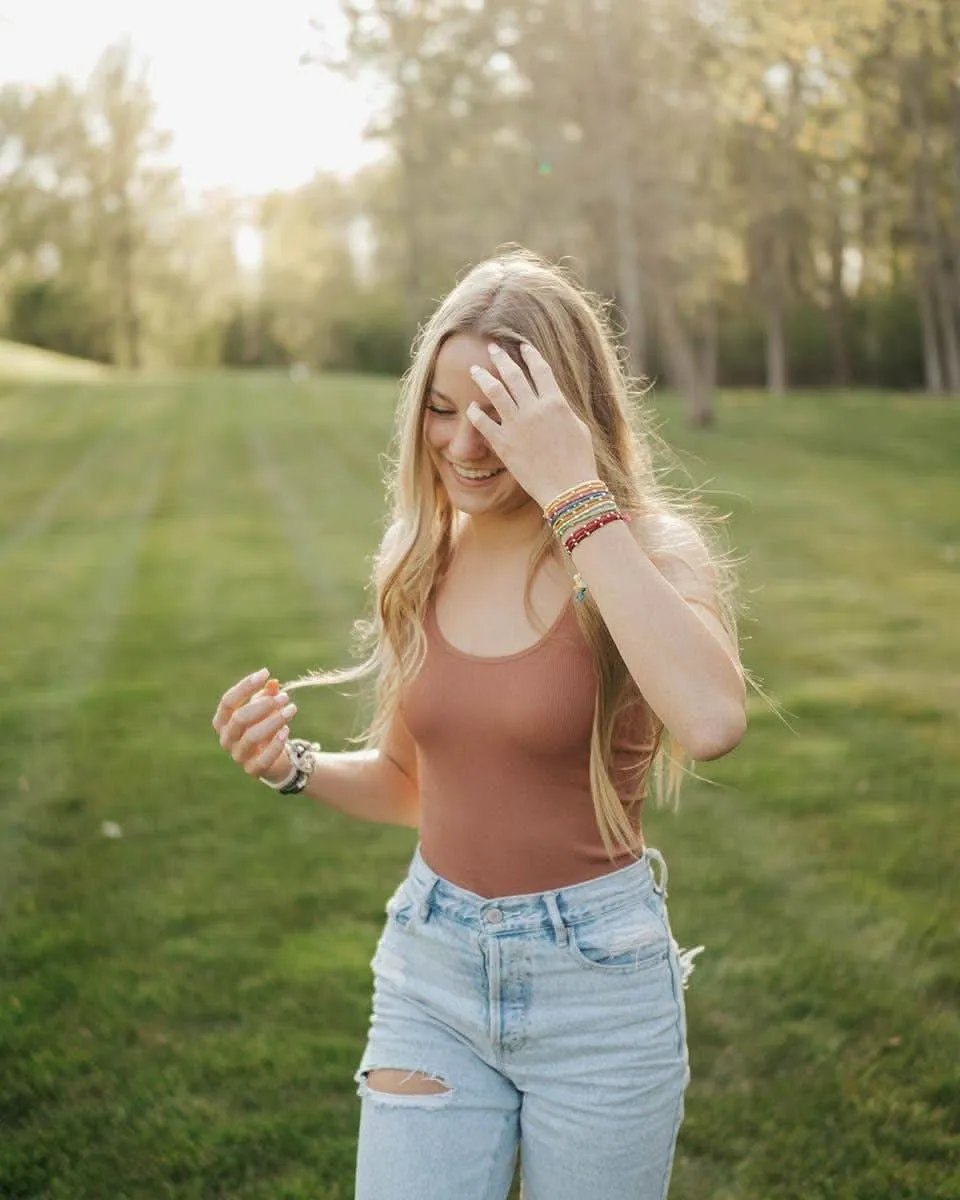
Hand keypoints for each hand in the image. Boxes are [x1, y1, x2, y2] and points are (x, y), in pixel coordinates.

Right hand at [212, 668, 296, 782]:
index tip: (265, 673)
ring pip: (252, 737)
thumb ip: (268, 695)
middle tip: (284, 697)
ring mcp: (238, 756)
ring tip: (292, 708)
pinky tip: (287, 730)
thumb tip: (273, 683)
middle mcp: (226, 739)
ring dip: (274, 720)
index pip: (228, 701)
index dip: (245, 686)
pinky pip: (263, 758)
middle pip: (239, 718)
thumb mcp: (265, 708)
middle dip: (263, 705)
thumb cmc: (264, 727)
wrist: (273, 759)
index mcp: (223, 721)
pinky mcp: (253, 770)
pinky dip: (275, 744)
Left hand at [466, 342, 598, 508]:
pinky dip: (475, 412)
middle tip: (492, 348)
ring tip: (474, 369)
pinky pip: (483, 423)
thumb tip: (552, 401)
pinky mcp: (504, 443)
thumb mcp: (578, 428)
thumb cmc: (579, 462)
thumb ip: (562, 410)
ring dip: (483, 377)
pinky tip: (471, 407)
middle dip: (501, 358)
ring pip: (495, 392)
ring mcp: (517, 425)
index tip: (522, 346)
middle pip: (514, 375)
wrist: (569, 489)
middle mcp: (535, 409)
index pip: (541, 370)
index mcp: (556, 402)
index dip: (530, 355)